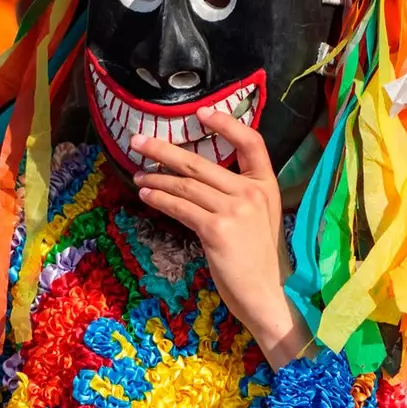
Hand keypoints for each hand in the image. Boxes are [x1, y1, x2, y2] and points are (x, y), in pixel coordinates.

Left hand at [130, 108, 310, 368]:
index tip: (201, 112)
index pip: (252, 142)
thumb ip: (238, 195)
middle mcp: (252, 192)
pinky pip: (181, 207)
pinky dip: (160, 199)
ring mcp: (235, 210)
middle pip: (201, 161)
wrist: (269, 294)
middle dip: (164, 150)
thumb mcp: (260, 219)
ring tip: (138, 175)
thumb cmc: (259, 260)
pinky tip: (147, 194)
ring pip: (186, 184)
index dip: (226, 124)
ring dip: (157, 178)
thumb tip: (199, 179)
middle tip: (138, 141)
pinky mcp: (217, 229)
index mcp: (266, 185)